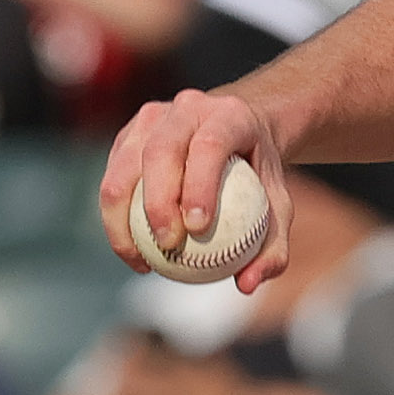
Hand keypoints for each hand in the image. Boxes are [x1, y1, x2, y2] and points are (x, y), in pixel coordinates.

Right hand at [103, 88, 297, 294]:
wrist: (238, 133)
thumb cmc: (259, 175)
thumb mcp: (279, 208)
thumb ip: (273, 248)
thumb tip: (248, 285)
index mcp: (228, 116)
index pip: (209, 146)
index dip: (199, 185)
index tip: (198, 229)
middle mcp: (187, 109)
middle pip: (160, 151)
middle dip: (157, 203)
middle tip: (168, 247)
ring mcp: (152, 117)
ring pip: (125, 164)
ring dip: (123, 216)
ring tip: (140, 260)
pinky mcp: (129, 134)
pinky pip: (114, 176)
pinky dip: (116, 217)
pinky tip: (133, 253)